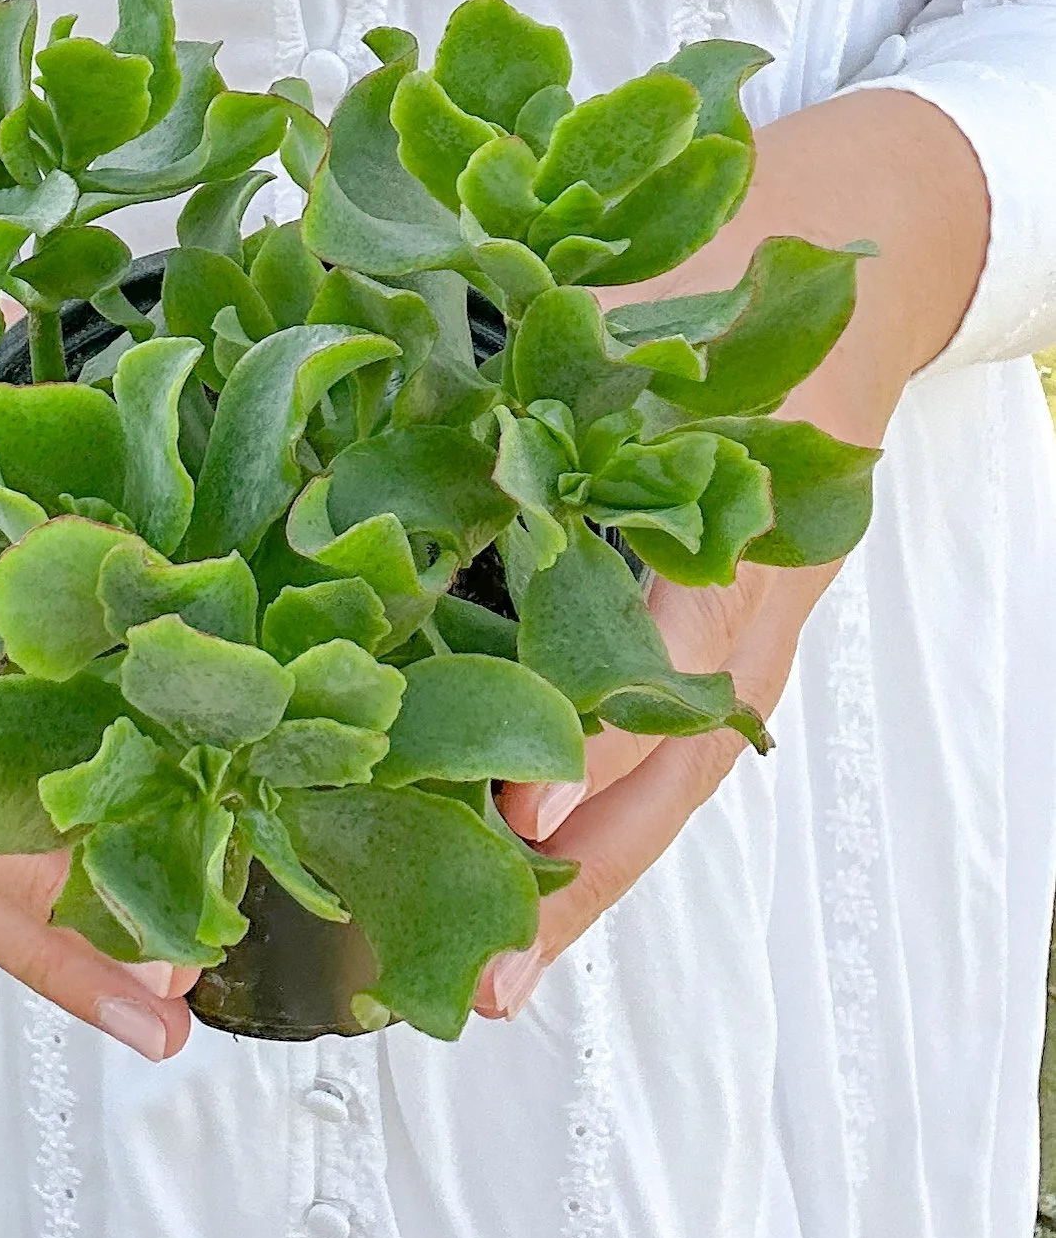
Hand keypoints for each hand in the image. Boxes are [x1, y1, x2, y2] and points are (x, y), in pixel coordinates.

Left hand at [476, 87, 991, 1019]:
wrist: (850, 259)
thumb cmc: (736, 268)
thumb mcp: (641, 288)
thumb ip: (540, 342)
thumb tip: (386, 370)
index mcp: (729, 518)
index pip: (672, 649)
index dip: (602, 733)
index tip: (527, 812)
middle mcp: (745, 604)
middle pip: (672, 769)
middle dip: (578, 877)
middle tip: (484, 979)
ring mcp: (744, 639)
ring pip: (670, 787)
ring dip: (585, 882)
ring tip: (493, 978)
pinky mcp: (724, 648)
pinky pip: (669, 757)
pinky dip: (604, 826)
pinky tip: (529, 877)